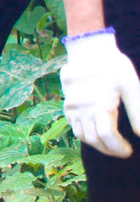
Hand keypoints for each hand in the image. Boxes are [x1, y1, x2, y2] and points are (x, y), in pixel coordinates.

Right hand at [61, 30, 139, 157]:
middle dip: (110, 150)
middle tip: (122, 151)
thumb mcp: (131, 86)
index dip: (119, 148)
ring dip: (97, 145)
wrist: (88, 50)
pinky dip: (86, 135)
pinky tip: (97, 133)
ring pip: (83, 136)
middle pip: (94, 140)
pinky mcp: (67, 105)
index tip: (129, 150)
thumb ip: (137, 113)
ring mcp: (73, 108)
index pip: (107, 137)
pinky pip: (74, 128)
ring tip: (110, 145)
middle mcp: (83, 109)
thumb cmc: (113, 66)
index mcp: (99, 105)